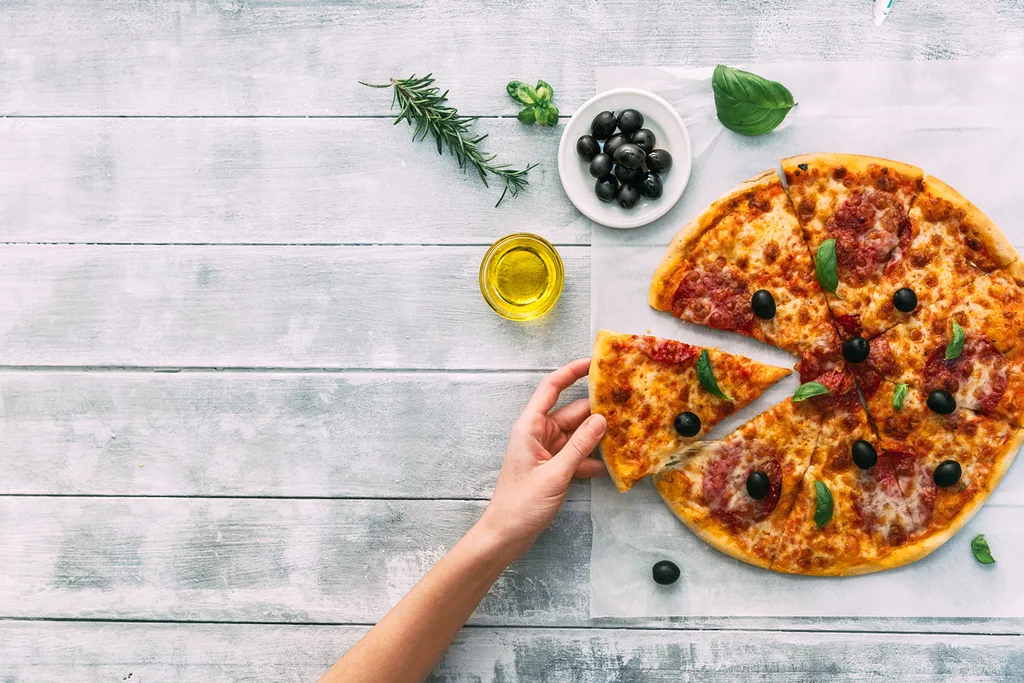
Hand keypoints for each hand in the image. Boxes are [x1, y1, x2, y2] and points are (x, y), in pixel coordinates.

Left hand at [478, 358, 606, 558]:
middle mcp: (538, 433)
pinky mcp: (554, 468)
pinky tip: (612, 464)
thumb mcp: (554, 474)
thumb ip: (579, 447)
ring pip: (578, 435)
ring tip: (626, 431)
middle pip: (572, 412)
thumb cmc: (520, 505)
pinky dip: (592, 459)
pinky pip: (577, 455)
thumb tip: (602, 420)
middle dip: (597, 409)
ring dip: (598, 436)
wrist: (505, 536)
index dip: (572, 371)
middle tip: (626, 402)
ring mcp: (546, 451)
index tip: (594, 362)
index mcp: (530, 426)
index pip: (551, 388)